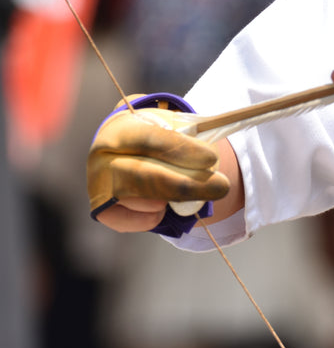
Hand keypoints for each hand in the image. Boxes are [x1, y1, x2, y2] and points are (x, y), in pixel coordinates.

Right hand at [88, 107, 229, 231]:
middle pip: (144, 175)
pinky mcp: (102, 208)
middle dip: (186, 184)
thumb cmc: (163, 139)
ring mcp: (98, 182)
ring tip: (192, 193)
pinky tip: (163, 207)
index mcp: (122, 126)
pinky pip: (130, 221)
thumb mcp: (176, 128)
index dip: (181, 150)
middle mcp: (103, 154)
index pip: (150, 140)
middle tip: (222, 187)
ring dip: (173, 199)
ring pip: (140, 199)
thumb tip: (214, 157)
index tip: (211, 159)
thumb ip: (193, 138)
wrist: (134, 151)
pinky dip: (152, 217)